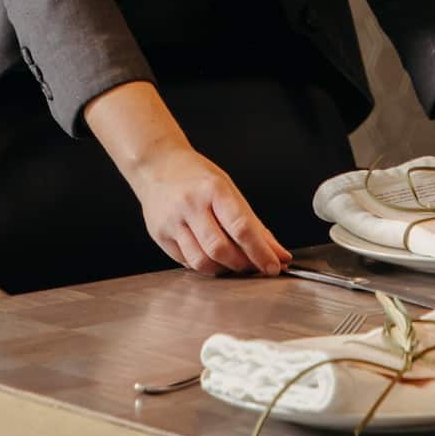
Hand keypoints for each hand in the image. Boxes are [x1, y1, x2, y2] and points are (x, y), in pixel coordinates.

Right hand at [82, 80, 290, 275]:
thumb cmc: (196, 176)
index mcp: (213, 189)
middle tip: (254, 266)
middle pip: (220, 249)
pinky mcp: (159, 236)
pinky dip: (204, 265)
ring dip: (223, 270)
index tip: (274, 266)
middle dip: (242, 265)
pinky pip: (186, 262)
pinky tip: (210, 256)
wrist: (156, 164)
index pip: (241, 227)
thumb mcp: (228, 190)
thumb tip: (278, 253)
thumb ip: (254, 224)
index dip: (260, 252)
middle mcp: (190, 204)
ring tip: (232, 263)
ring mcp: (172, 221)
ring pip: (201, 262)